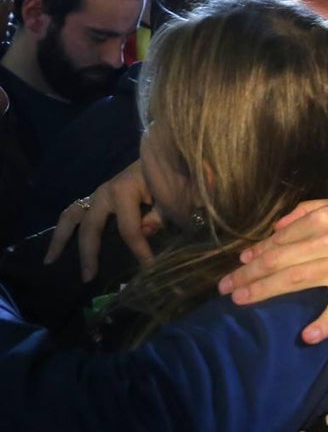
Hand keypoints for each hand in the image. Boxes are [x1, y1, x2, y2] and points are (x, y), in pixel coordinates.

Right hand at [43, 160, 161, 280]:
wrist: (165, 154)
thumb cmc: (172, 176)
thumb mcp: (172, 197)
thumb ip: (159, 216)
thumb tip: (144, 232)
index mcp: (125, 190)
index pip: (129, 229)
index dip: (139, 251)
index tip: (149, 268)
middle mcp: (105, 191)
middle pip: (90, 226)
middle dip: (89, 253)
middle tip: (88, 277)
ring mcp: (97, 193)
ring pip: (71, 216)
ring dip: (60, 238)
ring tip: (50, 261)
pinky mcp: (96, 197)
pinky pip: (74, 212)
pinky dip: (63, 229)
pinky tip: (56, 248)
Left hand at [219, 176, 327, 344]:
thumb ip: (308, 210)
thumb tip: (276, 226)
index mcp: (323, 218)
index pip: (279, 239)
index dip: (254, 255)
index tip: (237, 267)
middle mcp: (327, 241)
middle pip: (278, 262)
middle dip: (247, 276)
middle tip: (224, 291)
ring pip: (294, 281)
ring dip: (264, 293)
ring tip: (240, 304)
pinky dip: (322, 324)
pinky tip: (306, 337)